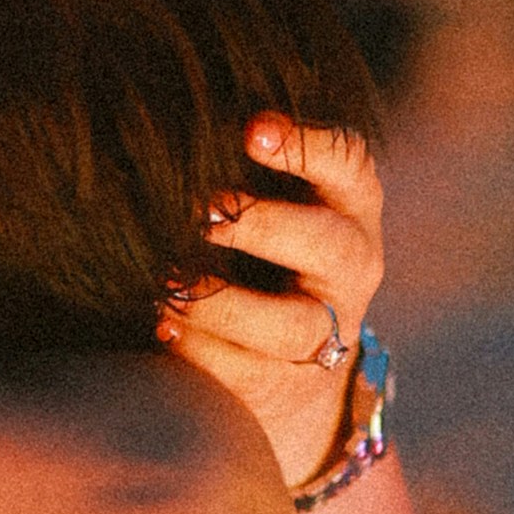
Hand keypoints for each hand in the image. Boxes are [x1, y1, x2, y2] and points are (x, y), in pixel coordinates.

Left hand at [156, 119, 382, 493]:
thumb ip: (241, 168)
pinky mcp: (292, 383)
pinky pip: (251, 373)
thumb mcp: (276, 200)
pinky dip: (202, 349)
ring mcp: (329, 330)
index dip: (307, 144)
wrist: (294, 366)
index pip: (349, 162)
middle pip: (327, 244)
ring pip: (289, 324)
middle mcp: (352, 265)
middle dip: (262, 226)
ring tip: (169, 284)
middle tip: (205, 213)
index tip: (252, 131)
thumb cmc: (265, 251)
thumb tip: (161, 135)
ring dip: (222, 302)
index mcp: (351, 205)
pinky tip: (164, 324)